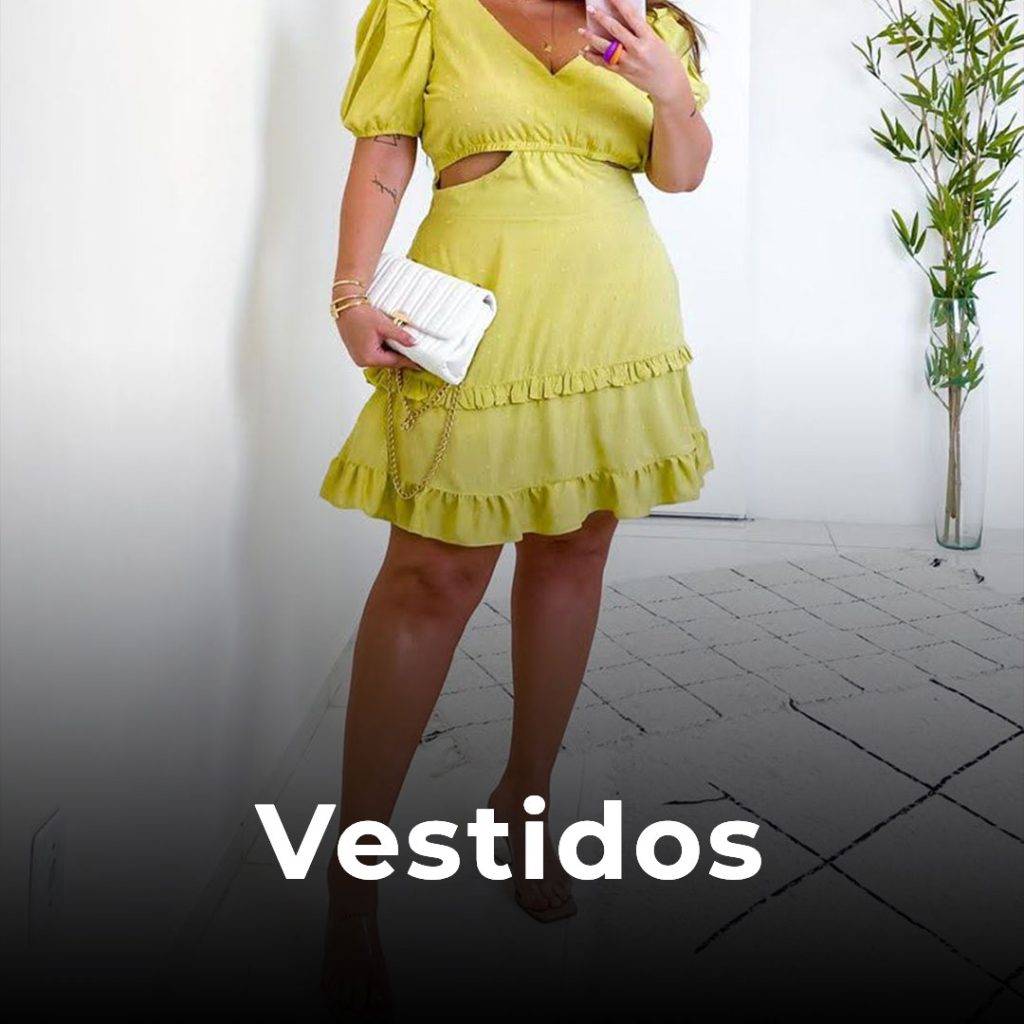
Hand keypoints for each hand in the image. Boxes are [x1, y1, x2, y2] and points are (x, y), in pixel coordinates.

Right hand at [335, 303, 418, 369]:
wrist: (345, 304)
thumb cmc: (360, 314)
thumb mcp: (384, 325)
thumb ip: (400, 336)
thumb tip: (414, 343)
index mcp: (369, 357)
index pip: (394, 362)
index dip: (408, 362)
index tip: (419, 365)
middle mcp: (362, 360)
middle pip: (387, 362)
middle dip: (400, 358)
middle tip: (414, 356)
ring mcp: (358, 356)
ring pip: (381, 358)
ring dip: (391, 353)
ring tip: (403, 348)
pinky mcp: (357, 351)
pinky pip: (374, 354)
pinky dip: (383, 350)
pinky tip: (389, 343)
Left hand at [580, 0, 694, 108]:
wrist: (668, 85)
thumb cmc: (665, 61)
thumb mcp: (656, 41)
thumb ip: (640, 33)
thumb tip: (624, 22)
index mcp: (648, 37)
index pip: (631, 16)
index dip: (619, 4)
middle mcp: (637, 49)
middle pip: (615, 30)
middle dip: (601, 18)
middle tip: (591, 10)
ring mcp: (629, 62)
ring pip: (606, 48)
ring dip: (592, 38)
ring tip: (581, 31)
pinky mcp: (623, 73)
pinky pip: (604, 64)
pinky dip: (593, 58)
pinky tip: (584, 52)